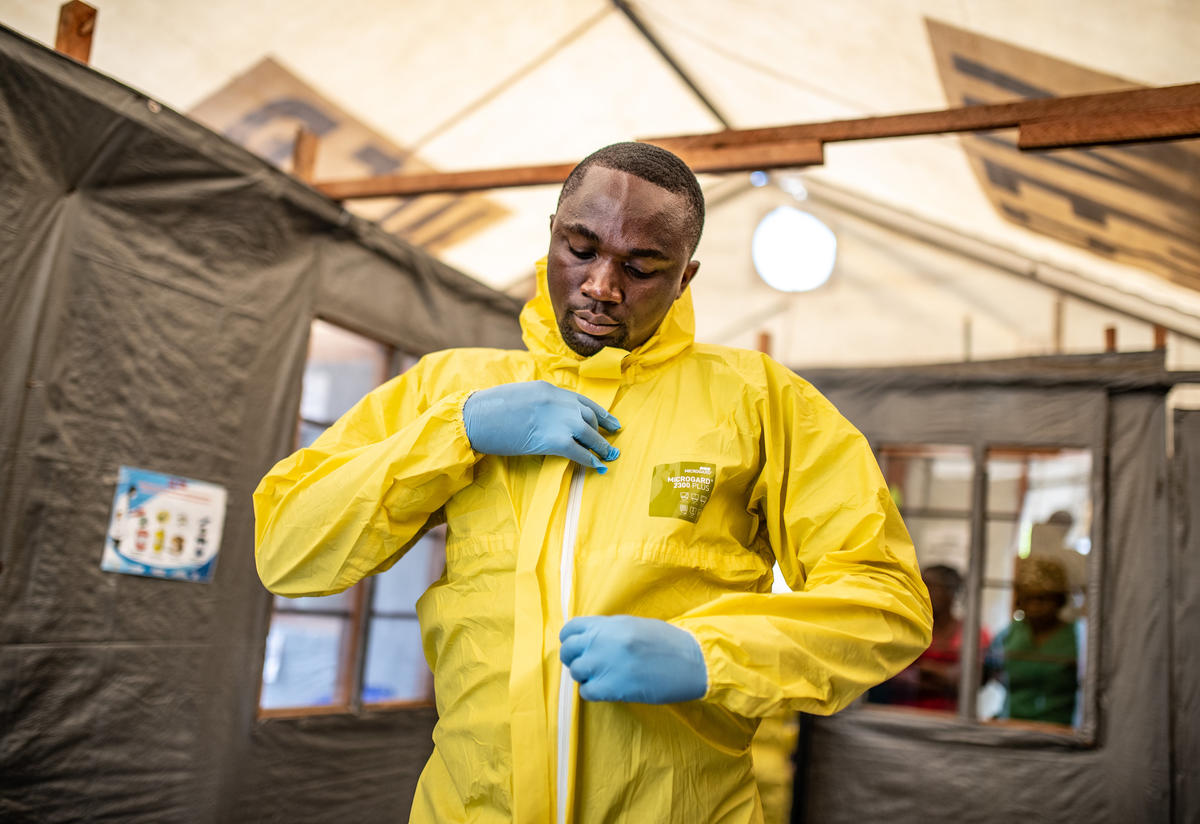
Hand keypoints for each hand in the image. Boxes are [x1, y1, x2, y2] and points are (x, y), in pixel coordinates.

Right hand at [463, 381, 620, 471]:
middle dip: (602, 429)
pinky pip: (579, 451)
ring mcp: (557, 419)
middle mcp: (558, 401)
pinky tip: (596, 467)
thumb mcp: (519, 397)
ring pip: (589, 433)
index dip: (599, 412)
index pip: (581, 400)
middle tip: (612, 440)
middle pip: (587, 416)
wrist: (474, 417)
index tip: (610, 421)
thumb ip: (538, 404)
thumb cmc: (488, 409)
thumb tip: (547, 417)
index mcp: (548, 389)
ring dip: (601, 446)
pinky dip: (590, 460)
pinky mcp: (553, 440)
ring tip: (610, 455)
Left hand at [559, 615, 707, 703]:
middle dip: (574, 659)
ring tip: (603, 677)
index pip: (570, 630)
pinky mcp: (612, 687)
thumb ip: (608, 631)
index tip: (579, 648)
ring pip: (575, 672)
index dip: (571, 640)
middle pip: (568, 651)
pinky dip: (593, 692)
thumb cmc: (667, 642)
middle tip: (589, 665)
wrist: (692, 661)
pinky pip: (586, 692)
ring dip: (585, 676)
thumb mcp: (634, 625)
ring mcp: (605, 664)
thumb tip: (588, 641)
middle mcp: (602, 641)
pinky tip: (609, 689)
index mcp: (608, 624)